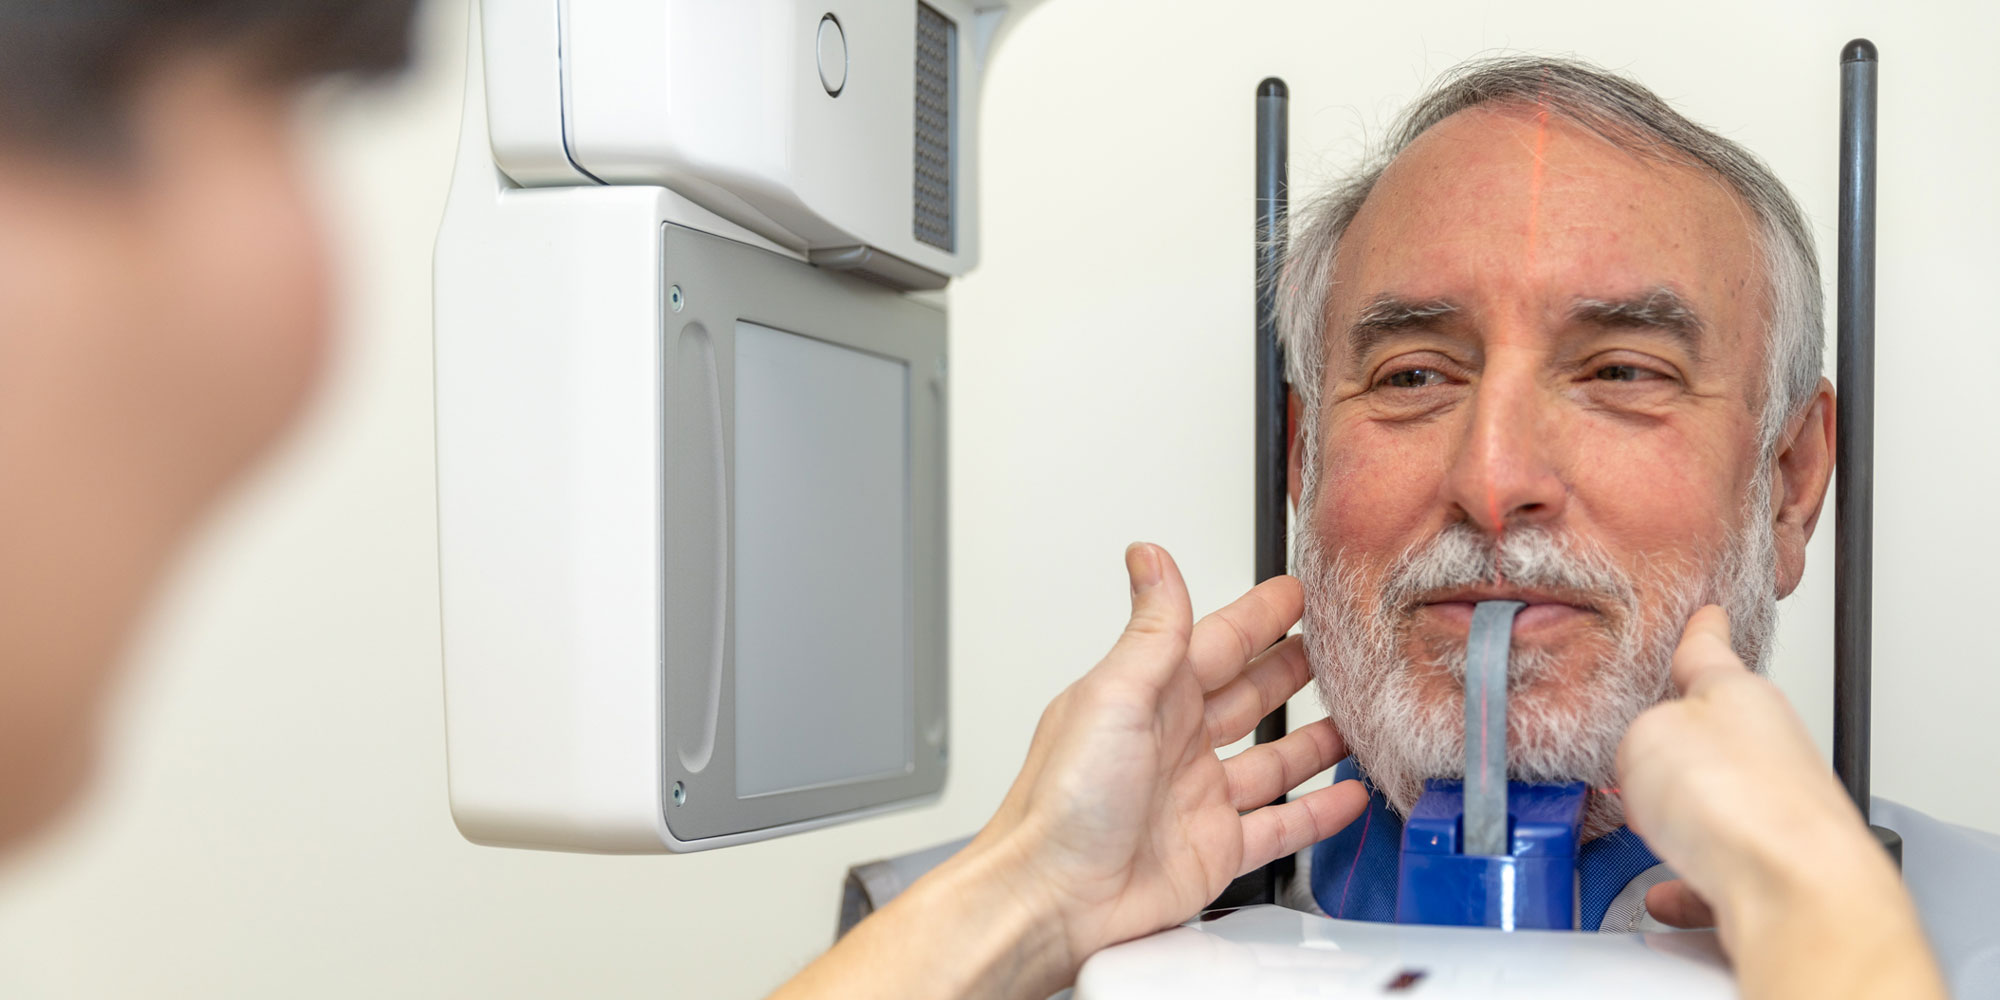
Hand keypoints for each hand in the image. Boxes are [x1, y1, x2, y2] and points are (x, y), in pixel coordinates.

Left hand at [966, 543, 1367, 980]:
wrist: (1053, 897)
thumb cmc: (1063, 801)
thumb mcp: (1113, 696)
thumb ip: (1150, 630)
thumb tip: (1150, 555)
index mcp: (1149, 698)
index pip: (1218, 642)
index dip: (1259, 616)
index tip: (1297, 591)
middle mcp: (1174, 744)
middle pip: (1248, 694)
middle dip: (1291, 669)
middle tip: (1338, 646)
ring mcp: (1197, 798)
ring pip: (1273, 759)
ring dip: (1314, 738)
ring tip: (1356, 716)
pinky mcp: (1214, 851)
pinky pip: (1280, 825)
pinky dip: (1317, 811)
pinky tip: (1348, 795)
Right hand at [1615, 606, 1943, 999]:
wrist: (1798, 895)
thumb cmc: (1743, 804)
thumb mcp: (1649, 733)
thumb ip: (1639, 730)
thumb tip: (1641, 751)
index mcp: (1740, 697)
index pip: (1712, 651)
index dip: (1702, 631)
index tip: (1708, 616)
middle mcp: (1770, 749)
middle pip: (1720, 734)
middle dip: (1679, 745)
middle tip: (1641, 747)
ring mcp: (1779, 812)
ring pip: (1722, 807)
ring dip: (1683, 819)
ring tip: (1647, 829)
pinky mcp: (1778, 870)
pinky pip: (1720, 872)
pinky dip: (1687, 882)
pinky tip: (1664, 893)